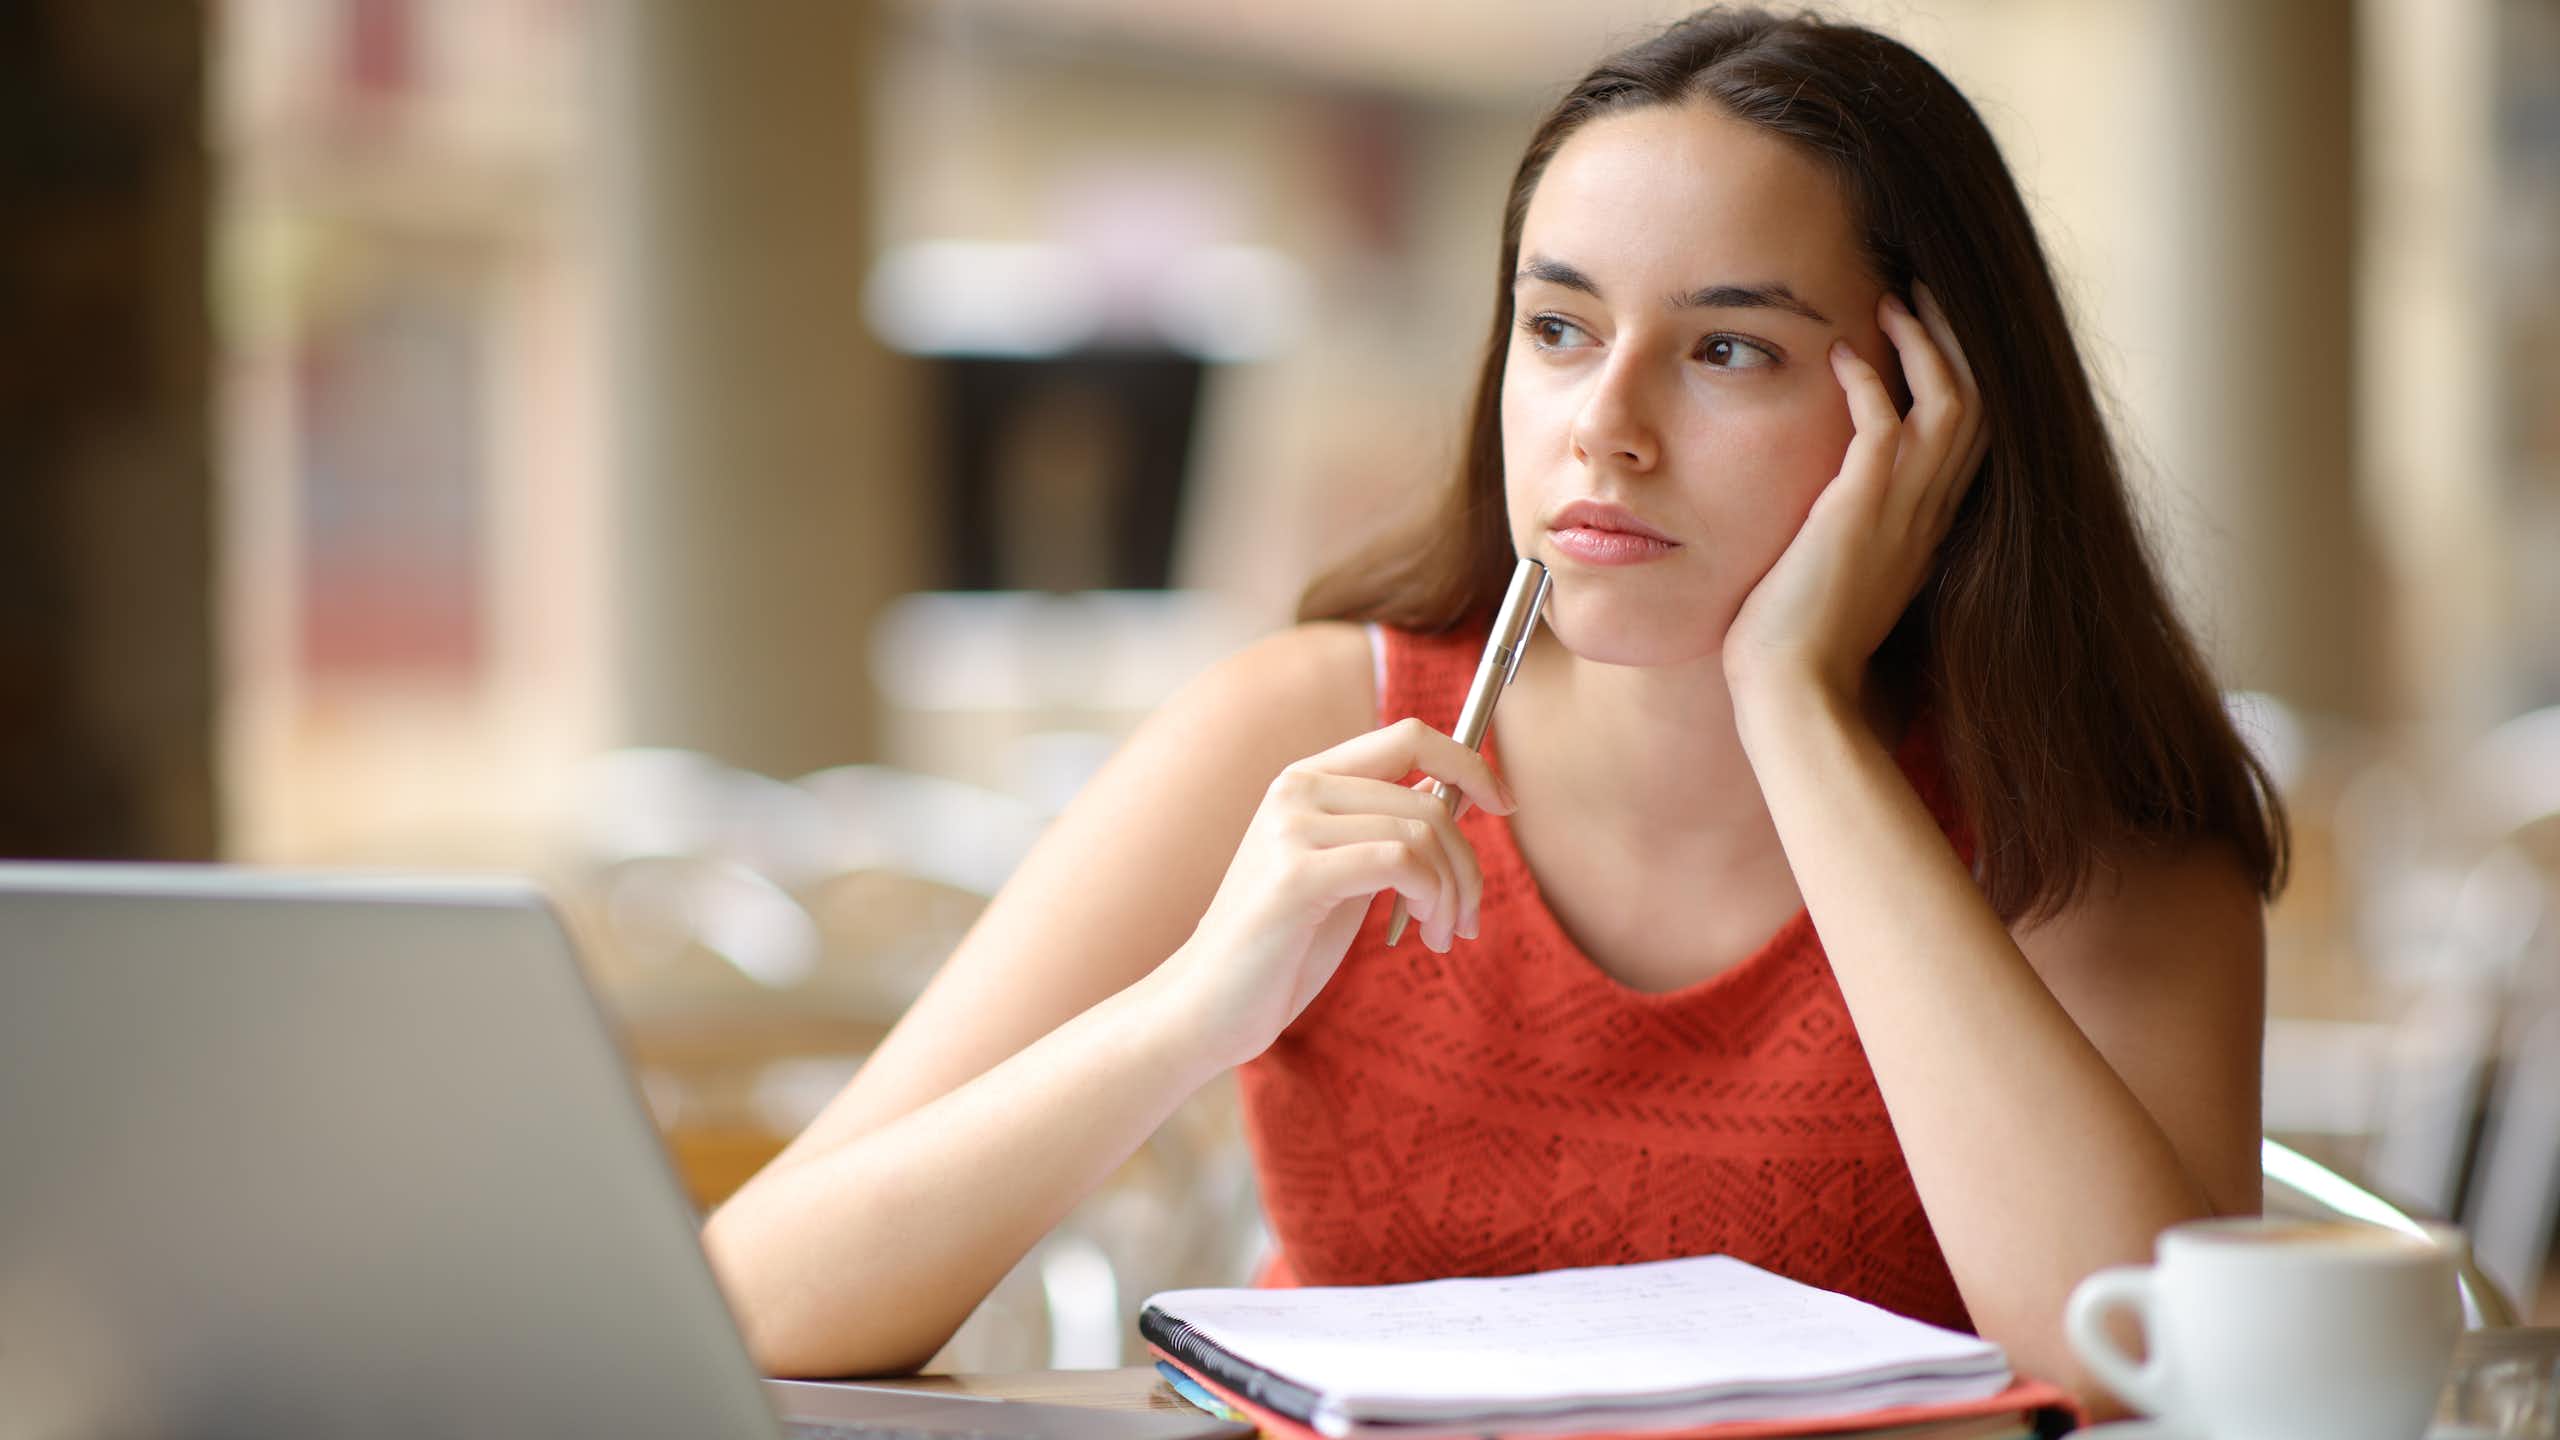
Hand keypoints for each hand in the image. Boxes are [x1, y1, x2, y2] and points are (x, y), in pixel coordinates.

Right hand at [1151, 717, 1513, 1066]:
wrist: (1208, 1007)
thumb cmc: (1280, 948)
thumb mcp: (1343, 874)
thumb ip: (1384, 831)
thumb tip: (1455, 796)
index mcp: (1307, 779)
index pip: (1410, 735)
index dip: (1468, 763)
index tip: (1503, 806)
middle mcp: (1297, 789)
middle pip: (1428, 796)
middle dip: (1469, 863)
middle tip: (1468, 918)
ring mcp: (1291, 827)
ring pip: (1422, 831)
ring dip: (1454, 892)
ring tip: (1445, 935)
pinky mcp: (1295, 875)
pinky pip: (1401, 861)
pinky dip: (1433, 898)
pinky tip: (1425, 934)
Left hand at [1723, 281, 1987, 710]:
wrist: (1793, 693)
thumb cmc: (1797, 647)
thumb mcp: (1835, 577)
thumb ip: (1845, 535)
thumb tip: (1820, 514)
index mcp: (1926, 529)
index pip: (1968, 437)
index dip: (1956, 377)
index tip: (1923, 335)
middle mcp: (1929, 515)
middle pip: (1978, 405)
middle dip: (1955, 342)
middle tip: (1920, 291)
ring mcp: (1903, 513)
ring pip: (1951, 403)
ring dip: (1925, 344)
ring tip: (1892, 300)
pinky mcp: (1862, 512)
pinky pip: (1885, 426)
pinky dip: (1869, 382)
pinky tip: (1840, 354)